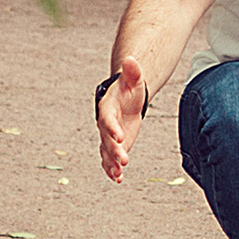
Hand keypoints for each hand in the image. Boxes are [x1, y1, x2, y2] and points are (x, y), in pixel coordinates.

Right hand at [97, 54, 147, 181]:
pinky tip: (118, 179)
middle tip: (123, 159)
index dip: (112, 128)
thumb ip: (132, 72)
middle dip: (114, 149)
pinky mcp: (114, 145)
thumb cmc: (130, 88)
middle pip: (107, 138)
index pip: (107, 119)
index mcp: (107, 108)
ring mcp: (108, 136)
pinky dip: (112, 169)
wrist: (128, 98)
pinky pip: (110, 158)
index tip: (120, 137)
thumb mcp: (133, 80)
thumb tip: (131, 59)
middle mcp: (105, 124)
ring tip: (118, 174)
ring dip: (112, 163)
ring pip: (107, 151)